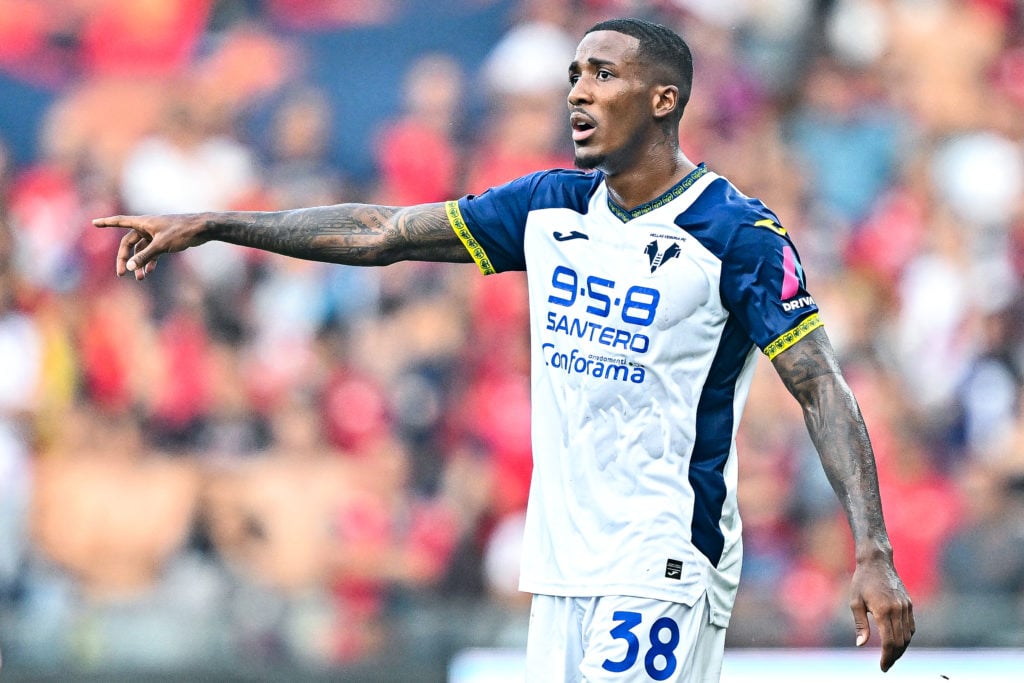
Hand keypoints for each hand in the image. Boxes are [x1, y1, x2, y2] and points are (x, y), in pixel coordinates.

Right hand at [93, 214, 207, 280]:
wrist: (202, 228)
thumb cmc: (181, 232)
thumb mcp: (161, 245)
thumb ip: (145, 256)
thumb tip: (130, 267)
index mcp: (143, 223)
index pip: (120, 221)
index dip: (107, 223)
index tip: (94, 223)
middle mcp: (147, 227)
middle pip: (129, 243)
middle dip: (125, 258)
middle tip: (122, 273)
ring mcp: (155, 234)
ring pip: (141, 249)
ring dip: (139, 263)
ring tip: (140, 278)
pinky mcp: (164, 240)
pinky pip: (152, 251)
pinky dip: (150, 261)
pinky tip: (149, 272)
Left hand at [849, 556, 914, 671]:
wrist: (877, 562)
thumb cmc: (862, 581)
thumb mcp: (855, 602)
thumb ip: (860, 625)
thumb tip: (860, 644)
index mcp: (883, 610)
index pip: (889, 642)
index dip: (887, 657)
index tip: (882, 667)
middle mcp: (898, 610)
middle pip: (901, 642)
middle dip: (894, 657)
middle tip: (886, 665)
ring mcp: (906, 607)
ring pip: (908, 636)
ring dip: (901, 649)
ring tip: (891, 657)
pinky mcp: (909, 604)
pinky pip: (911, 626)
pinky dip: (906, 637)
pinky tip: (898, 642)